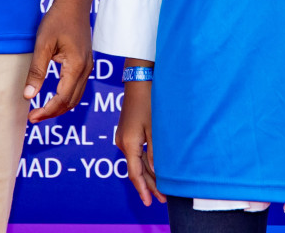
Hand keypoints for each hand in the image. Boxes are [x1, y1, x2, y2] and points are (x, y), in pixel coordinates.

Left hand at [24, 0, 91, 121]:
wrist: (74, 4)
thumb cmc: (57, 20)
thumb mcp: (43, 44)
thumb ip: (36, 71)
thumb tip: (28, 96)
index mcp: (76, 66)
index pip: (62, 99)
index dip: (47, 111)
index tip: (31, 117)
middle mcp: (86, 70)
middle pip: (71, 102)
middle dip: (53, 112)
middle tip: (33, 118)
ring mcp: (88, 67)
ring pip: (76, 97)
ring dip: (59, 107)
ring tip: (41, 110)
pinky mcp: (85, 64)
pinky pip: (77, 88)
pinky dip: (66, 97)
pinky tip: (52, 96)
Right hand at [116, 77, 164, 205]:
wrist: (139, 80)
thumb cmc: (150, 102)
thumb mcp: (155, 130)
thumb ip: (155, 153)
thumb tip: (157, 173)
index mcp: (129, 143)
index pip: (135, 173)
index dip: (143, 189)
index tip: (150, 202)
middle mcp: (122, 142)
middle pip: (135, 170)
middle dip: (148, 185)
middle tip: (162, 199)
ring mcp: (123, 137)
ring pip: (136, 162)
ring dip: (148, 175)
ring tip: (161, 189)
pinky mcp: (127, 132)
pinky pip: (135, 153)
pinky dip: (145, 163)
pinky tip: (155, 171)